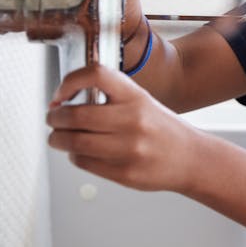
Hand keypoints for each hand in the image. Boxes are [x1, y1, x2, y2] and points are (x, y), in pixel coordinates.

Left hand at [46, 64, 202, 191]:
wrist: (192, 158)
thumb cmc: (163, 129)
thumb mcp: (143, 102)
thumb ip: (111, 99)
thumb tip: (65, 102)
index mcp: (136, 96)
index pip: (96, 74)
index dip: (70, 81)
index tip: (62, 94)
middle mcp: (133, 120)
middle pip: (75, 114)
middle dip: (55, 117)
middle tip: (53, 118)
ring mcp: (129, 148)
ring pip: (74, 142)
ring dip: (58, 139)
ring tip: (58, 138)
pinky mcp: (124, 172)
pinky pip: (84, 162)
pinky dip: (74, 156)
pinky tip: (80, 152)